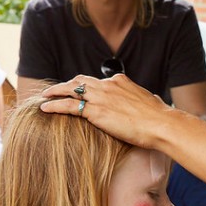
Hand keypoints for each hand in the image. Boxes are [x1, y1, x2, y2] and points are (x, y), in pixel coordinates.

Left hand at [39, 74, 171, 149]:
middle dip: (67, 84)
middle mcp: (108, 85)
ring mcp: (100, 97)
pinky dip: (54, 105)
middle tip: (56, 89)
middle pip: (80, 80)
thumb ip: (146, 99)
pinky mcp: (95, 111)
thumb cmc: (160, 118)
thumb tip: (154, 99)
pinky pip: (67, 105)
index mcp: (121, 82)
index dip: (87, 85)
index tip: (81, 91)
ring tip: (45, 95)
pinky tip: (44, 108)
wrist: (161, 124)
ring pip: (70, 89)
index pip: (98, 81)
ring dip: (55, 91)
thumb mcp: (153, 102)